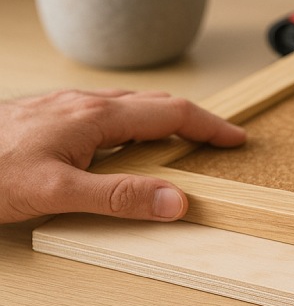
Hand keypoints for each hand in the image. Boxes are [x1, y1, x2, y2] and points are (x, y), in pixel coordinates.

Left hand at [0, 89, 245, 223]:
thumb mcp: (56, 193)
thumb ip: (119, 196)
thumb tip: (176, 200)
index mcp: (95, 117)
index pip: (172, 113)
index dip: (210, 126)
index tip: (236, 139)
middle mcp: (82, 104)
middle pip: (154, 104)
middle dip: (192, 120)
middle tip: (217, 139)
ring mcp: (62, 108)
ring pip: (127, 108)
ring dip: (161, 121)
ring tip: (178, 141)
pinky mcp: (44, 118)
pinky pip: (103, 115)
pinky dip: (131, 126)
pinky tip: (118, 145)